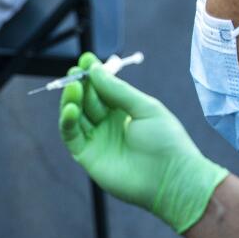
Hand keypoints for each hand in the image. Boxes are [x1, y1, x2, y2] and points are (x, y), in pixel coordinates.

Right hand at [59, 52, 228, 233]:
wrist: (170, 178)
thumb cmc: (166, 141)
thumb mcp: (145, 107)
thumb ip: (118, 90)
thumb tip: (96, 70)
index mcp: (124, 111)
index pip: (102, 89)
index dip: (93, 74)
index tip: (86, 60)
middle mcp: (107, 124)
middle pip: (86, 100)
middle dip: (80, 84)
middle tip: (75, 71)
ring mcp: (96, 139)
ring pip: (76, 116)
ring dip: (71, 100)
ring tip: (73, 86)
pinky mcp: (87, 156)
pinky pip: (71, 135)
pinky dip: (67, 121)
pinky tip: (70, 108)